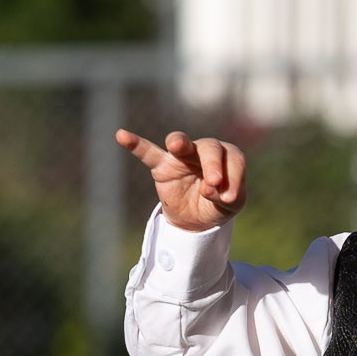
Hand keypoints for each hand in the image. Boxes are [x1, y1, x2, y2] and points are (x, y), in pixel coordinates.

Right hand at [116, 127, 246, 233]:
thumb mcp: (231, 206)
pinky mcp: (162, 166)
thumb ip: (230, 197)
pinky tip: (122, 135)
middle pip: (210, 147)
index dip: (234, 176)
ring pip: (181, 143)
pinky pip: (148, 153)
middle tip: (213, 183)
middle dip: (213, 164)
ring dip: (179, 142)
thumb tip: (213, 190)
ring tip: (175, 145)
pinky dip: (135, 144)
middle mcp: (205, 150)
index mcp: (227, 157)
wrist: (195, 219)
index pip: (233, 158)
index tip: (230, 198)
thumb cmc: (217, 205)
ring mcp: (182, 156)